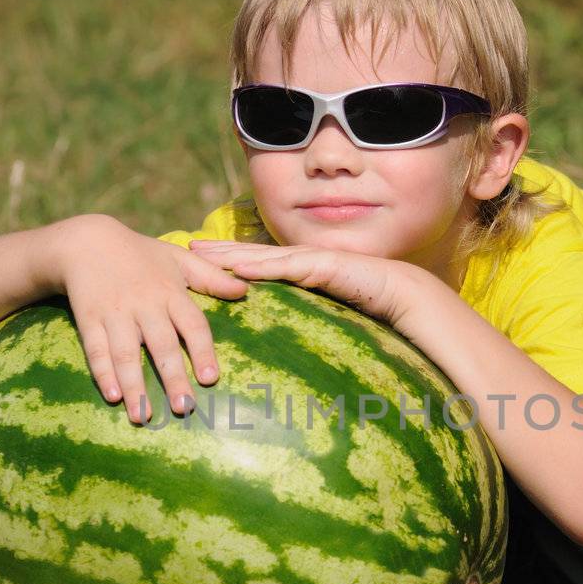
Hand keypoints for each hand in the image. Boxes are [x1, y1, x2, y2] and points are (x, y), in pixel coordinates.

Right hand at [58, 216, 250, 422]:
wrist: (87, 241)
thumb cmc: (140, 253)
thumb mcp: (178, 258)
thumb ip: (211, 277)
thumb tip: (244, 290)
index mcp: (170, 292)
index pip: (192, 325)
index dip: (202, 352)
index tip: (210, 378)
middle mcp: (145, 305)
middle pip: (162, 346)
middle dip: (173, 378)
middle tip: (184, 409)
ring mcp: (115, 313)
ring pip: (127, 353)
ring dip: (135, 386)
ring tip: (142, 417)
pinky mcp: (89, 319)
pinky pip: (96, 349)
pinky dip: (104, 373)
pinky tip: (113, 396)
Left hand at [188, 239, 416, 327]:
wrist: (398, 293)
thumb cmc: (364, 304)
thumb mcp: (323, 309)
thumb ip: (301, 315)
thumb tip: (280, 337)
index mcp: (297, 269)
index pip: (255, 262)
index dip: (226, 258)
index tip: (196, 259)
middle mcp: (300, 259)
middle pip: (251, 253)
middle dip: (218, 250)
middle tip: (184, 246)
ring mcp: (310, 259)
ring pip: (263, 256)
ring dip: (230, 254)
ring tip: (201, 253)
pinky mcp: (322, 265)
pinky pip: (286, 266)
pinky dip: (262, 267)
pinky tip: (238, 268)